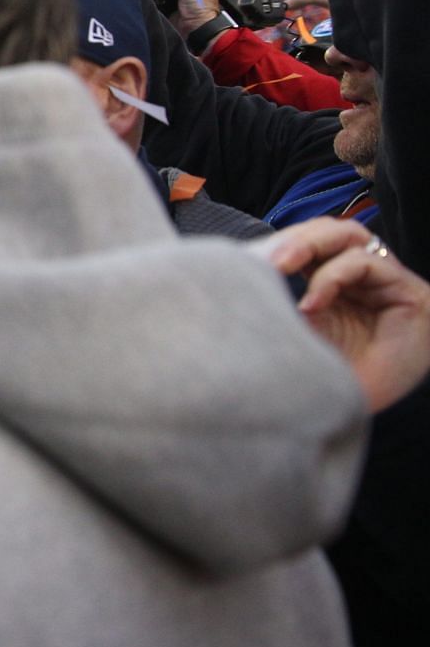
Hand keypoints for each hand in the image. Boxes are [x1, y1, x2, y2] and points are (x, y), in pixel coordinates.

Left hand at [258, 219, 429, 412]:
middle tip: (266, 260)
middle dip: (295, 239)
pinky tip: (312, 304)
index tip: (245, 259)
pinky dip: (333, 276)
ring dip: (310, 246)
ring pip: (348, 238)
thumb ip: (274, 295)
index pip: (308, 242)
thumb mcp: (289, 330)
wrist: (353, 413)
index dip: (280, 244)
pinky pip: (366, 264)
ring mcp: (384, 284)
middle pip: (327, 232)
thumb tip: (236, 266)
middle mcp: (358, 280)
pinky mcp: (409, 292)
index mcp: (329, 284)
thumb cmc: (319, 377)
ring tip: (280, 268)